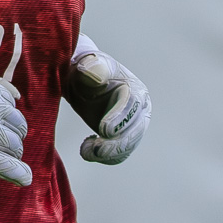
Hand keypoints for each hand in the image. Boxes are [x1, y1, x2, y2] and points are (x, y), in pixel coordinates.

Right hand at [0, 71, 31, 185]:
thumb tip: (18, 95)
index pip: (13, 106)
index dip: (5, 116)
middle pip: (19, 126)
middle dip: (12, 133)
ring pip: (15, 145)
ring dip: (12, 150)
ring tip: (1, 154)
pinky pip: (7, 166)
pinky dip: (18, 173)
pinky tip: (25, 179)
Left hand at [64, 34, 149, 164]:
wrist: (82, 80)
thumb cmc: (87, 69)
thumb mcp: (88, 64)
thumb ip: (93, 67)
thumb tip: (95, 74)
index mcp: (136, 90)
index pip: (133, 106)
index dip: (120, 119)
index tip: (103, 129)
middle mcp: (140, 111)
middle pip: (135, 131)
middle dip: (116, 144)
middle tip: (96, 150)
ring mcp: (132, 127)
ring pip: (127, 147)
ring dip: (108, 154)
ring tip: (85, 151)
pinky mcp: (121, 139)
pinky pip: (118, 155)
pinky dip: (105, 158)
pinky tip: (87, 151)